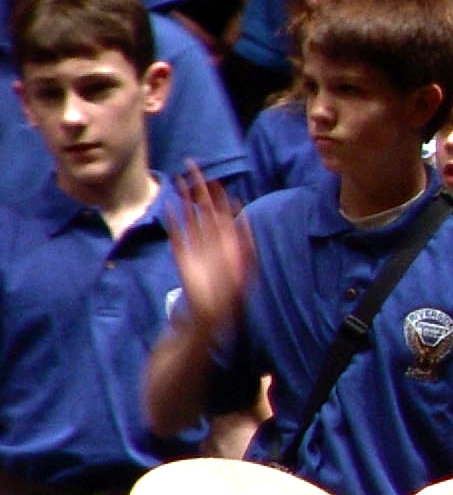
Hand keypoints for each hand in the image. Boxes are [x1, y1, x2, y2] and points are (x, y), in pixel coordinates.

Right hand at [170, 164, 252, 338]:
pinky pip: (179, 236)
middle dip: (203, 191)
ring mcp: (198, 252)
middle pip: (209, 212)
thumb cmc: (224, 306)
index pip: (226, 216)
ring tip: (181, 180)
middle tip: (195, 168)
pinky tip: (170, 207)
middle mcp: (215, 246)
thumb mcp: (239, 277)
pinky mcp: (183, 261)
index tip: (217, 180)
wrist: (204, 325)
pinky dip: (174, 222)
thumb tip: (240, 226)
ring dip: (187, 200)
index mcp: (231, 247)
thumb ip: (241, 255)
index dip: (222, 198)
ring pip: (192, 220)